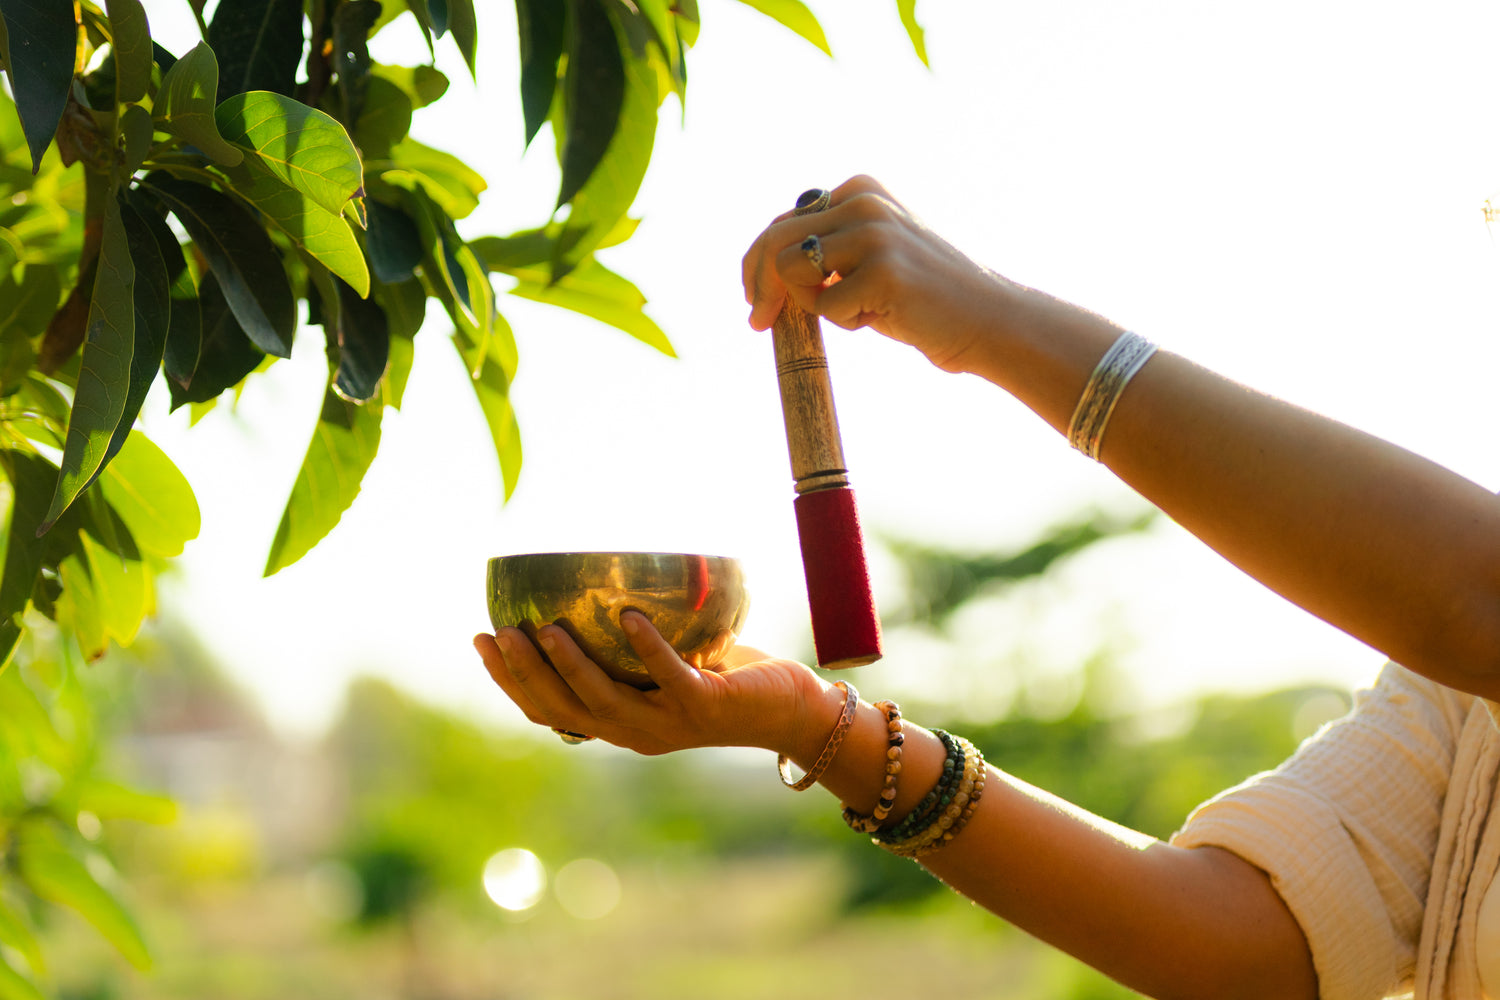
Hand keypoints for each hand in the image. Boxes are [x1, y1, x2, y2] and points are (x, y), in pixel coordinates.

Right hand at [474, 611, 829, 755]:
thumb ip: (631, 638)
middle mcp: (634, 733)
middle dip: (523, 674)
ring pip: (603, 701)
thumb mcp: (670, 659)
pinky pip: (668, 677)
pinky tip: (628, 616)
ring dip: (569, 665)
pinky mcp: (703, 709)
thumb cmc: (728, 677)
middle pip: (562, 710)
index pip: (548, 711)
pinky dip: (646, 647)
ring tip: (544, 627)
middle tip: (496, 633)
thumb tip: (592, 579)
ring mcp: (667, 725)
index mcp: (617, 724)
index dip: (509, 681)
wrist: (789, 710)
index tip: (480, 640)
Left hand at [741, 174, 1006, 373]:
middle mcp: (864, 201)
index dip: (757, 265)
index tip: (754, 300)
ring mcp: (874, 233)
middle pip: (774, 243)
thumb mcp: (869, 257)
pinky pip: (826, 307)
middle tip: (757, 323)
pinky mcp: (883, 270)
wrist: (987, 320)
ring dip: (815, 306)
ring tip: (859, 312)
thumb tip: (760, 264)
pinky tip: (885, 318)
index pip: (782, 224)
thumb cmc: (923, 298)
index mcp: (860, 190)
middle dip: (758, 287)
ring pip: (792, 272)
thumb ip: (826, 249)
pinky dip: (847, 322)